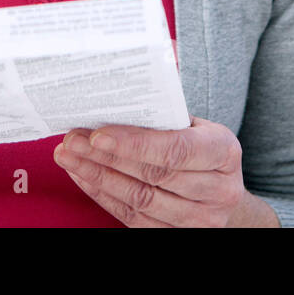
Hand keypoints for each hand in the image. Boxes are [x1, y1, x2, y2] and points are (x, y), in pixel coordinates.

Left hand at [53, 115, 271, 226]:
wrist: (221, 190)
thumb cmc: (200, 145)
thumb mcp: (198, 122)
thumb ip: (170, 101)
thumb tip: (146, 58)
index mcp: (224, 151)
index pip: (176, 149)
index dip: (135, 144)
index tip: (98, 133)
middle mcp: (218, 190)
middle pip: (153, 175)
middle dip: (106, 156)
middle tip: (72, 139)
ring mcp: (201, 219)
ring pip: (139, 200)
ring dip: (97, 176)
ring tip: (69, 157)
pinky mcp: (177, 236)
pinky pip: (134, 218)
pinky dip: (103, 195)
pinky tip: (83, 176)